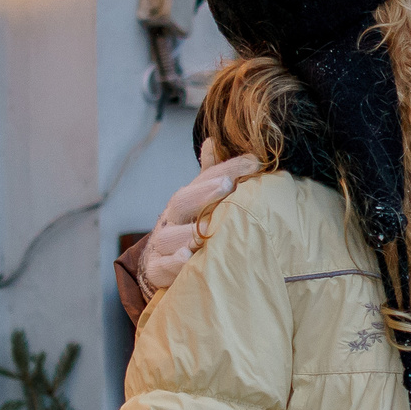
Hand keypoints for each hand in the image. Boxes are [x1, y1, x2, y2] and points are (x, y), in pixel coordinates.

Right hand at [139, 141, 261, 297]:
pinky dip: (174, 263)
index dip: (228, 168)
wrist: (158, 261)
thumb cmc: (188, 226)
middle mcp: (171, 218)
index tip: (254, 162)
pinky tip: (186, 258)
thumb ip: (210, 174)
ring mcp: (162, 243)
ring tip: (205, 229)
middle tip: (226, 185)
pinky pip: (163, 266)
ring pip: (171, 235)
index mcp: (185, 198)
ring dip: (189, 232)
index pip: (206, 178)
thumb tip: (213, 140)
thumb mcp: (199, 199)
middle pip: (183, 201)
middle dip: (205, 193)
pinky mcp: (157, 268)